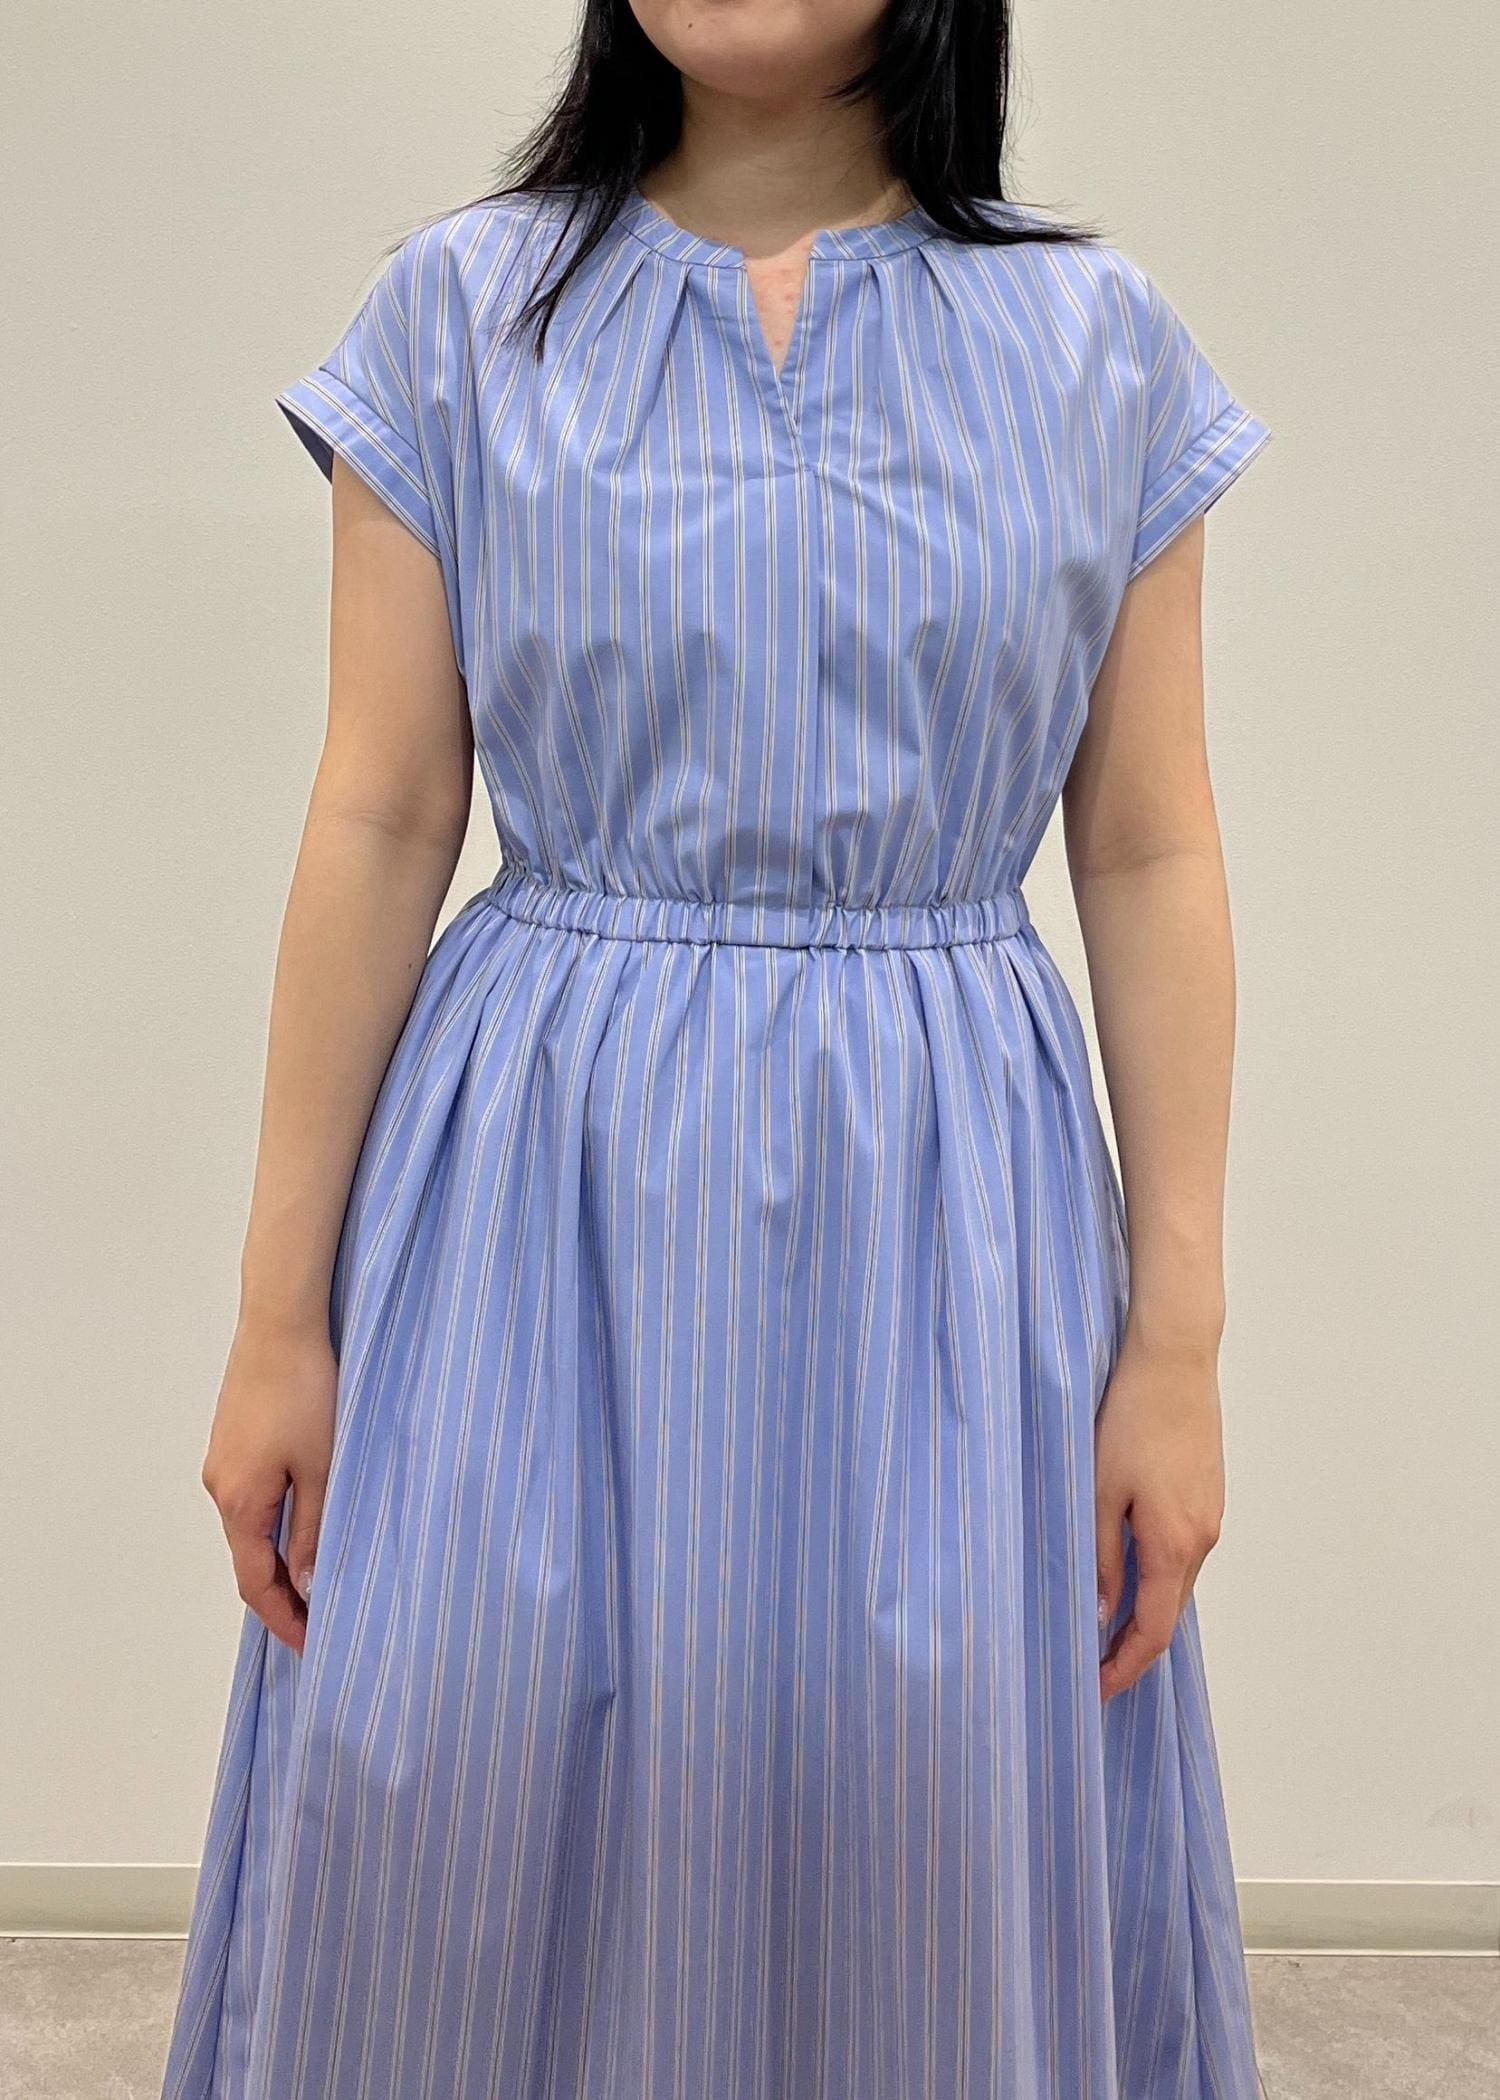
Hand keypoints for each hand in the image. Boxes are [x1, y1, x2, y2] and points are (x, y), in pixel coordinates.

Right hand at [199, 1319, 335, 1654]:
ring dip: (280, 1556)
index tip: (311, 1645)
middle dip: (282, 1595)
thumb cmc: (304, 1390)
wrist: (280, 1324)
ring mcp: (223, 1462)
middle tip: (320, 1621)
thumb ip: (314, 1529)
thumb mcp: (321, 1467)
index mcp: (239, 1501)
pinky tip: (304, 1521)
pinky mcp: (234, 1440)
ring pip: (251, 1527)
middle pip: (249, 1559)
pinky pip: (252, 1497)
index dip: (284, 1619)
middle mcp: (221, 1487)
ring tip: (318, 1577)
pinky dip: (275, 1522)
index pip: (256, 1583)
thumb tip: (308, 1584)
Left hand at [1093, 1330, 1224, 1700]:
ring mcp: (1211, 1515)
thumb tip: (1101, 1613)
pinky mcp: (1208, 1493)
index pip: (1153, 1632)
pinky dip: (1156, 1572)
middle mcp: (1202, 1538)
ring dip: (1145, 1606)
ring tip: (1102, 1619)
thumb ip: (1100, 1557)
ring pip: (1177, 1580)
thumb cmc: (1132, 1418)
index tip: (1097, 1690)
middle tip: (1091, 1663)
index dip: (1125, 1668)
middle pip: (1169, 1611)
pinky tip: (1126, 1564)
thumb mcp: (1099, 1491)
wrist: (1175, 1360)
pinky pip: (1182, 1549)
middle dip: (1133, 1645)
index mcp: (1174, 1545)